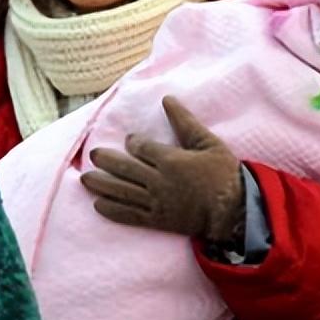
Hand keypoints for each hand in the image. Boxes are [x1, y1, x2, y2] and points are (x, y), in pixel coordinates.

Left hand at [80, 96, 245, 243]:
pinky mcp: (157, 220)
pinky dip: (112, 210)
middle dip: (106, 161)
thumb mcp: (208, 143)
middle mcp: (158, 181)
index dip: (133, 143)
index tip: (130, 141)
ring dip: (101, 185)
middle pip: (125, 169)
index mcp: (170, 160)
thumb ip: (185, 122)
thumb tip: (167, 99)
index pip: (141, 148)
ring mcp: (156, 202)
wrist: (234, 211)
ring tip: (85, 179)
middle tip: (93, 155)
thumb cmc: (223, 174)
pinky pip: (129, 215)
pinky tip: (98, 205)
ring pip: (122, 192)